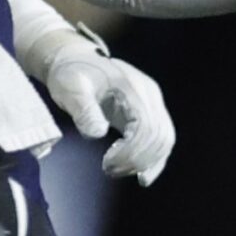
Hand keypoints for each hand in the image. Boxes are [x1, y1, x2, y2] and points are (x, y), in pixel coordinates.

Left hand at [32, 28, 174, 184]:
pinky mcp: (150, 112)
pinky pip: (162, 139)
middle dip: (136, 159)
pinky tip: (142, 176)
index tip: (106, 164)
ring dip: (146, 161)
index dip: (130, 151)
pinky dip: (155, 159)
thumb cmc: (71, 74)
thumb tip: (97, 134)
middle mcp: (149, 94)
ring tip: (117, 171)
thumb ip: (84, 110)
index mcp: (133, 87)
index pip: (145, 126)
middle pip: (159, 135)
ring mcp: (153, 103)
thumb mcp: (71, 89)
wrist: (77, 60)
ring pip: (165, 140)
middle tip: (109, 170)